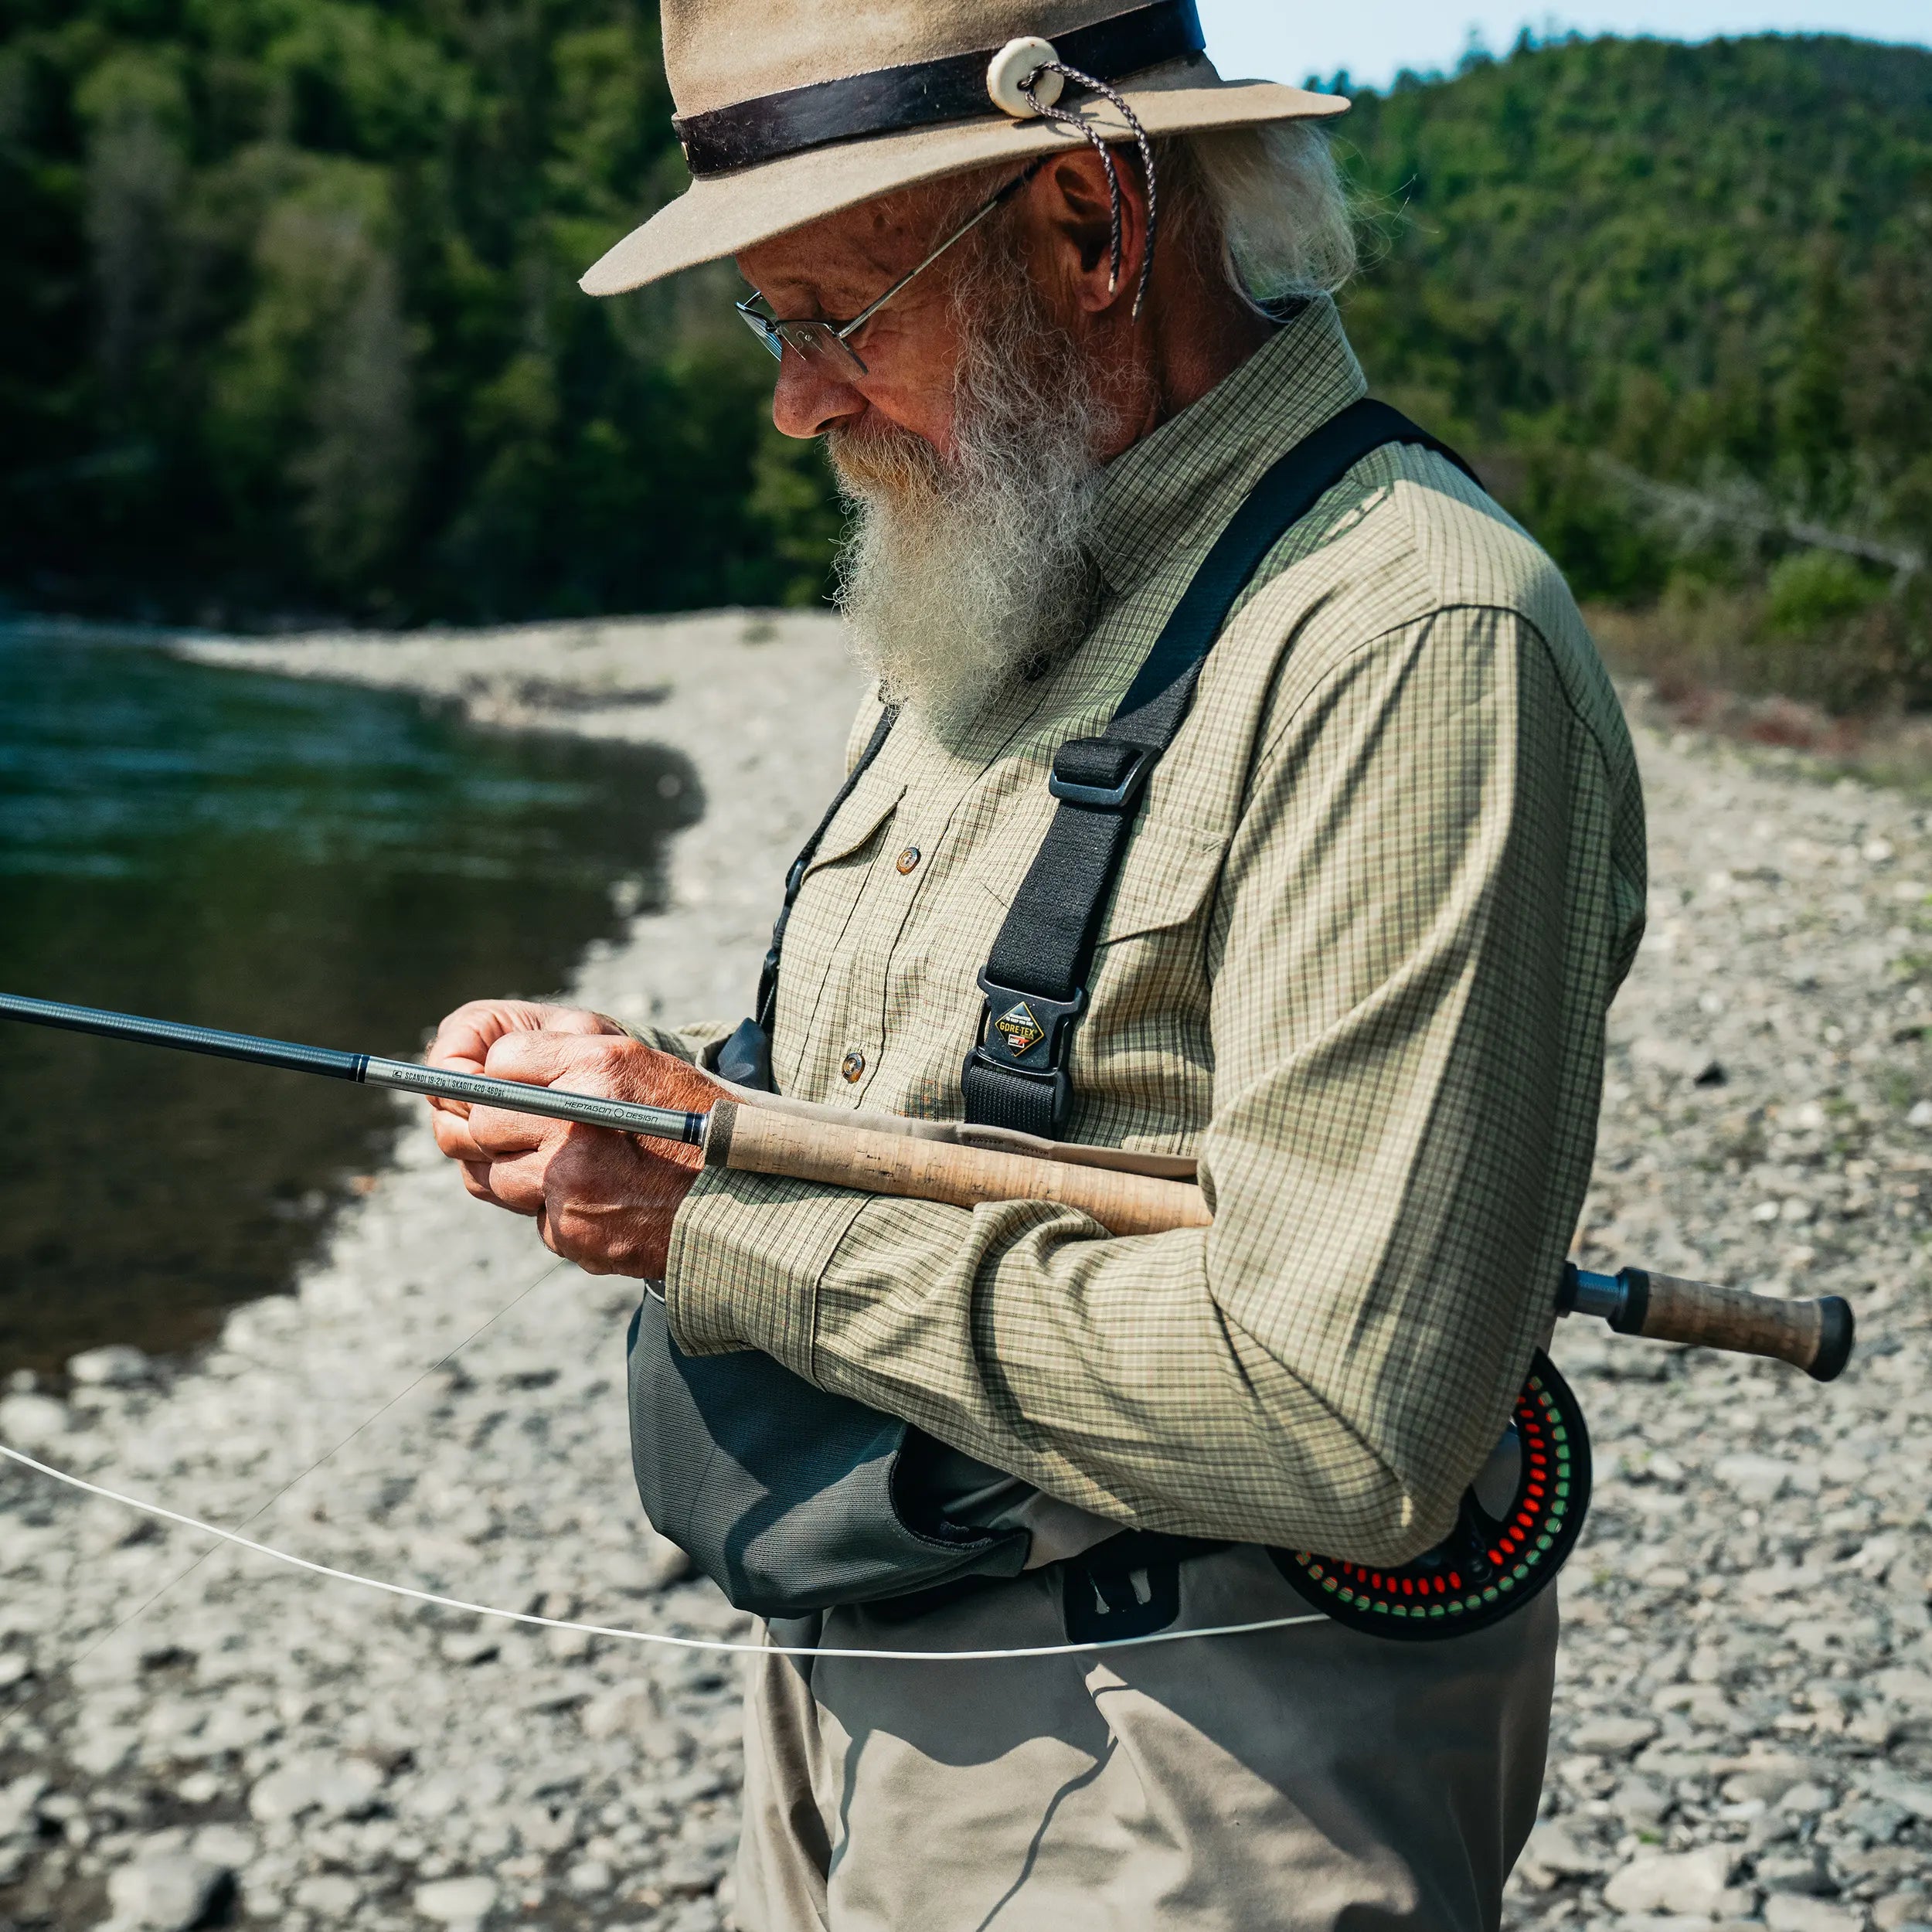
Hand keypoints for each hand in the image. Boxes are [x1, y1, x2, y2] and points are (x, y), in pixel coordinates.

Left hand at [425, 1001, 717, 1276]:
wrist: (744, 1201)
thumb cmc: (696, 1123)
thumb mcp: (643, 1065)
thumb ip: (569, 1056)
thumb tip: (492, 1068)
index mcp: (597, 1071)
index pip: (502, 1060)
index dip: (504, 1073)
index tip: (518, 1086)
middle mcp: (576, 1127)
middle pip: (485, 1123)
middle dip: (501, 1128)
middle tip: (537, 1133)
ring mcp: (571, 1187)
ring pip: (498, 1179)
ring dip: (524, 1175)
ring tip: (577, 1169)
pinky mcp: (573, 1235)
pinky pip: (537, 1220)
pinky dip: (559, 1214)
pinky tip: (602, 1201)